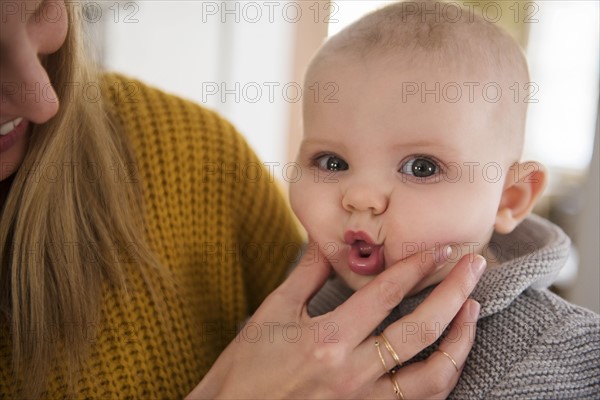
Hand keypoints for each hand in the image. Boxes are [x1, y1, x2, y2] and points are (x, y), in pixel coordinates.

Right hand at [187, 243, 484, 398]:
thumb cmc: (245, 368)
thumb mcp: (272, 314)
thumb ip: (307, 275)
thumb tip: (329, 242)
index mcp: (327, 340)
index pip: (385, 295)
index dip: (416, 267)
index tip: (438, 249)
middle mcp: (352, 373)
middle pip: (420, 330)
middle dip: (453, 292)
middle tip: (474, 265)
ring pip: (433, 376)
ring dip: (460, 340)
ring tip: (472, 310)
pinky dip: (443, 378)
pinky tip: (450, 356)